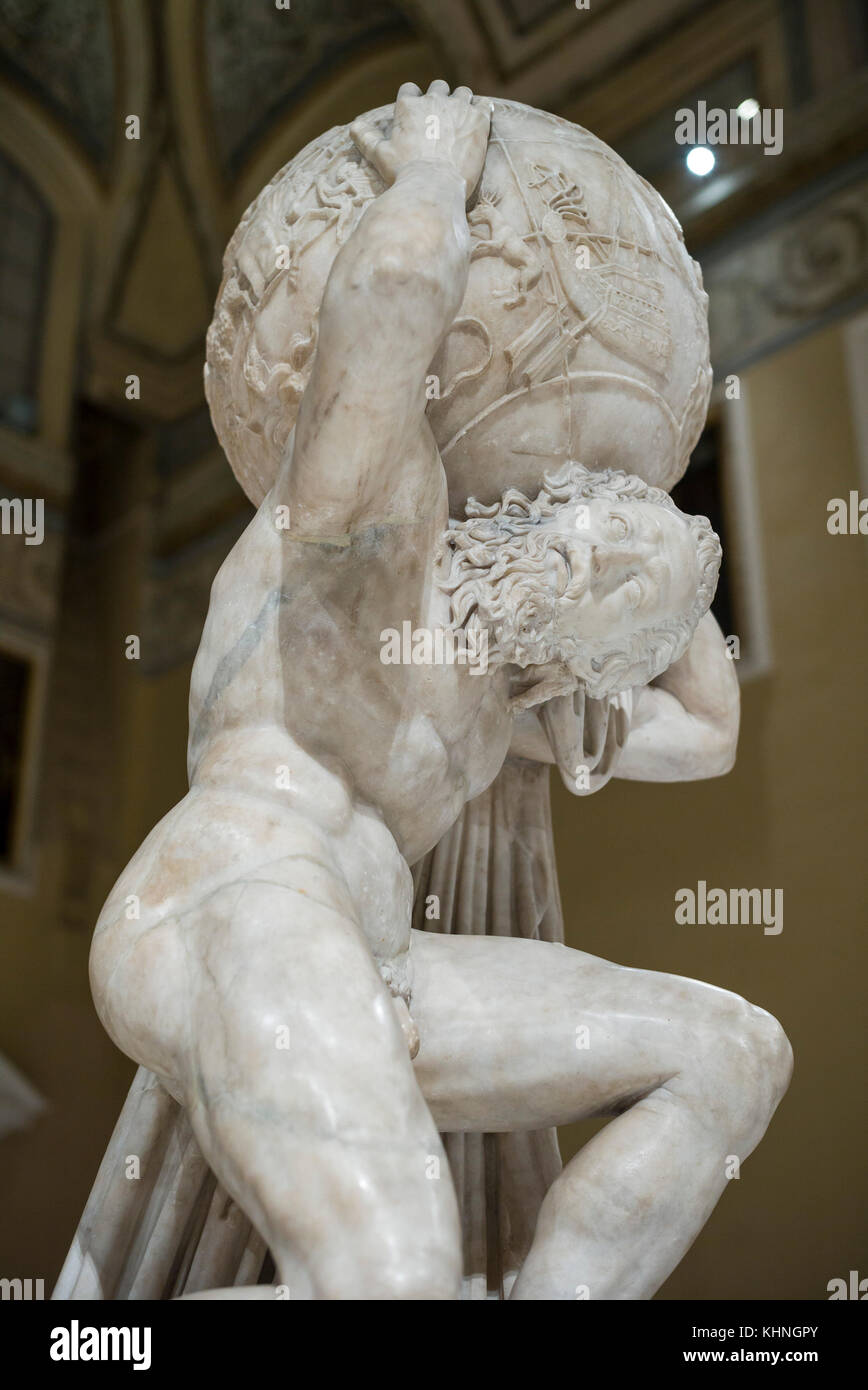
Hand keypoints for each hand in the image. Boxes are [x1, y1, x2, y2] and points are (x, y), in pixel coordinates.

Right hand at [351, 80, 490, 199]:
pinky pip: (484, 105)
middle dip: (439, 99)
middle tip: (442, 119)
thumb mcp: (379, 156)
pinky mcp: (479, 120)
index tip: (417, 115)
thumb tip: (353, 127)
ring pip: (463, 92)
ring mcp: (458, 108)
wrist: (433, 187)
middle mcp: (433, 100)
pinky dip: (483, 110)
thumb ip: (366, 138)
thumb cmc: (403, 173)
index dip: (414, 101)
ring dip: (462, 102)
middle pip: (438, 87)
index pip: (410, 90)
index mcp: (408, 106)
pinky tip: (481, 119)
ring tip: (463, 119)